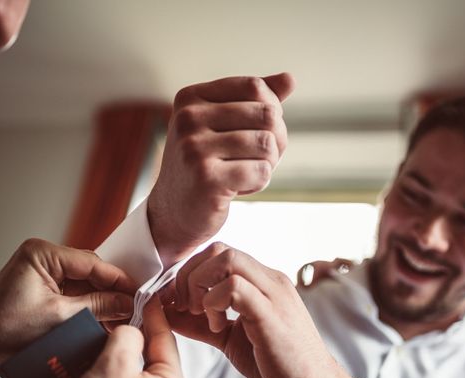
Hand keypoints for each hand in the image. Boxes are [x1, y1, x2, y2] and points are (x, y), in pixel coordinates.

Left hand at [0, 238, 136, 377]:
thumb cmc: (4, 330)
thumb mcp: (60, 317)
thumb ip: (98, 306)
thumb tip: (127, 302)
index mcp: (43, 254)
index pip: (92, 263)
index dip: (118, 279)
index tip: (138, 292)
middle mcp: (43, 257)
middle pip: (91, 271)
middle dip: (111, 291)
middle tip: (132, 307)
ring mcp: (43, 272)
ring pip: (85, 283)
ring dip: (101, 300)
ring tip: (120, 316)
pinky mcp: (44, 287)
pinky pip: (75, 292)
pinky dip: (89, 305)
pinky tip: (103, 318)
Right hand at [56, 296, 187, 377]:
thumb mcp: (114, 363)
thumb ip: (128, 336)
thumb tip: (131, 332)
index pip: (166, 341)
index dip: (154, 316)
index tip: (148, 299)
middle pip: (152, 361)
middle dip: (134, 343)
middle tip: (120, 325)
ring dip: (122, 364)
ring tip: (104, 350)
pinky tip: (98, 377)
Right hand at [148, 73, 295, 268]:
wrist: (174, 212)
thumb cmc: (203, 165)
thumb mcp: (222, 126)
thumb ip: (253, 101)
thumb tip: (290, 78)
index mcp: (191, 98)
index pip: (254, 87)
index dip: (271, 110)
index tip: (259, 132)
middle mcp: (188, 119)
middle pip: (266, 114)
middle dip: (275, 140)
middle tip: (258, 158)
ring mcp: (194, 149)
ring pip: (267, 144)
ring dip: (267, 164)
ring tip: (246, 173)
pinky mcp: (206, 179)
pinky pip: (261, 172)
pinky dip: (259, 183)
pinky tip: (238, 189)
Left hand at [163, 243, 363, 377]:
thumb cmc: (279, 365)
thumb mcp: (231, 338)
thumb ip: (201, 323)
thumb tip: (168, 312)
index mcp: (263, 282)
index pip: (220, 253)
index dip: (191, 273)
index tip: (179, 302)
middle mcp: (270, 281)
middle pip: (219, 249)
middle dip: (190, 275)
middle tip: (186, 307)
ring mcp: (273, 294)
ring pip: (227, 259)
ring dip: (200, 286)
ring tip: (202, 316)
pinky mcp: (271, 315)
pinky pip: (235, 287)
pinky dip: (214, 303)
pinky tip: (217, 327)